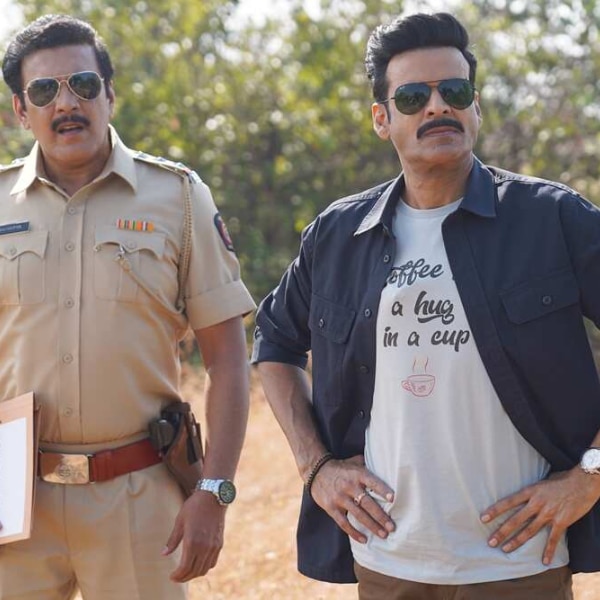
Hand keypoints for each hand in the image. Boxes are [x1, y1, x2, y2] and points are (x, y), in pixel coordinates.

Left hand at [162, 491, 226, 581]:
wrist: (213, 496)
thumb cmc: (194, 506)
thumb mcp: (179, 521)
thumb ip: (172, 540)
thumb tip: (164, 554)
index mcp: (192, 541)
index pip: (185, 567)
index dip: (178, 575)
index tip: (171, 577)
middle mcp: (204, 546)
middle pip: (194, 571)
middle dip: (184, 577)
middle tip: (176, 577)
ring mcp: (214, 546)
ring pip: (204, 569)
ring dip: (194, 574)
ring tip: (186, 572)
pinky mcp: (219, 543)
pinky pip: (212, 562)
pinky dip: (204, 568)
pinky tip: (198, 564)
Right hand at [310, 454, 394, 543]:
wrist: (316, 471)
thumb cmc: (340, 468)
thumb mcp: (354, 462)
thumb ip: (367, 464)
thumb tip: (385, 465)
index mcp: (357, 474)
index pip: (372, 482)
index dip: (382, 490)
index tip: (393, 499)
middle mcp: (349, 486)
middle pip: (367, 503)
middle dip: (380, 516)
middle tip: (392, 527)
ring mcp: (339, 498)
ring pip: (358, 515)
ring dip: (372, 526)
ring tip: (383, 535)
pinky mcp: (331, 508)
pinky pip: (343, 523)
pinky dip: (354, 532)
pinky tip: (364, 540)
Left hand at [481, 468, 599, 564]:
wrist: (583, 482)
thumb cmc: (562, 479)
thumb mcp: (541, 481)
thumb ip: (532, 491)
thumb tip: (523, 497)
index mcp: (530, 491)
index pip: (508, 502)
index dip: (495, 510)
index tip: (483, 518)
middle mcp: (536, 503)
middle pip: (515, 520)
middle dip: (502, 532)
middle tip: (490, 542)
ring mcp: (548, 513)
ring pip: (529, 530)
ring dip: (516, 542)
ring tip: (505, 550)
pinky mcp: (561, 521)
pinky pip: (553, 539)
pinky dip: (548, 551)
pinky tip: (544, 561)